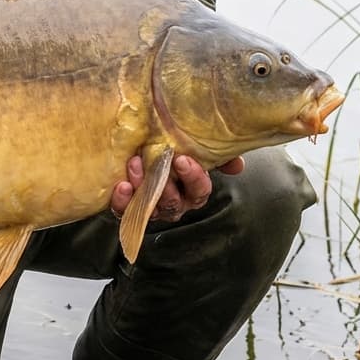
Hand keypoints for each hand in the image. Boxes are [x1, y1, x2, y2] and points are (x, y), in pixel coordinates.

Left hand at [109, 155, 244, 222]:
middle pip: (174, 201)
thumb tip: (237, 165)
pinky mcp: (128, 207)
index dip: (194, 178)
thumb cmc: (173, 150)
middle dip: (166, 184)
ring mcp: (151, 207)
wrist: (140, 149)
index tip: (183, 159)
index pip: (199, 190)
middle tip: (157, 161)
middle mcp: (174, 202)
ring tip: (135, 164)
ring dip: (143, 186)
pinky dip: (123, 201)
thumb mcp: (197, 149)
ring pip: (150, 206)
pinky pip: (125, 210)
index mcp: (193, 191)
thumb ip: (218, 154)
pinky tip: (122, 186)